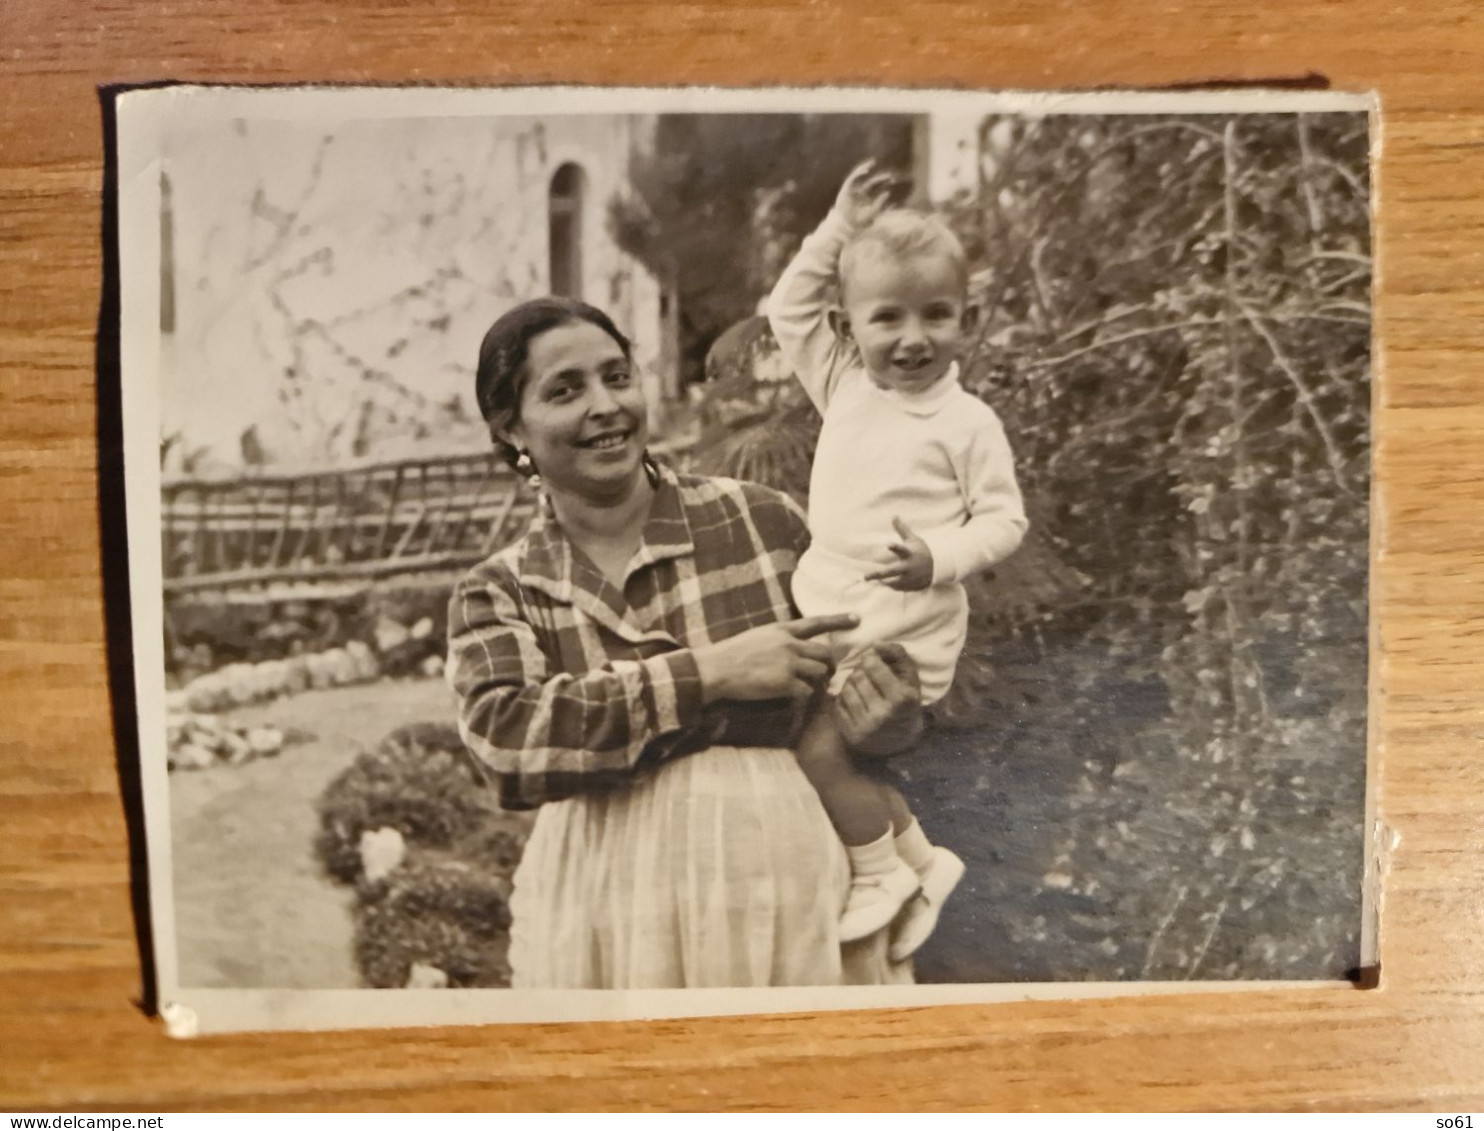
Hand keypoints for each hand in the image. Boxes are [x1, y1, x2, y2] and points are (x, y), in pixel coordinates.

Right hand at [694, 614, 855, 703]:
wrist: (716, 669)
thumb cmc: (732, 653)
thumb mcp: (759, 636)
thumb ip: (779, 639)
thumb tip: (794, 647)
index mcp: (782, 630)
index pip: (816, 622)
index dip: (839, 620)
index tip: (858, 619)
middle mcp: (789, 644)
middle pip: (825, 652)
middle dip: (829, 663)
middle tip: (827, 673)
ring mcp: (788, 664)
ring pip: (820, 672)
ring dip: (818, 681)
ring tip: (809, 686)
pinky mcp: (784, 683)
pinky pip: (807, 691)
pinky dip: (805, 696)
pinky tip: (794, 697)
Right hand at [835, 159, 900, 229]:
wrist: (846, 226)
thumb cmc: (859, 222)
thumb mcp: (873, 213)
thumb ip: (880, 204)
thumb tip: (888, 192)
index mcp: (867, 197)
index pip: (877, 186)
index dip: (885, 181)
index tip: (892, 179)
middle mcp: (860, 192)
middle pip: (872, 181)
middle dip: (880, 177)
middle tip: (889, 174)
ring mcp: (853, 190)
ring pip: (860, 176)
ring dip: (865, 168)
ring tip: (873, 162)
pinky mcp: (846, 189)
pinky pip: (852, 178)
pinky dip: (857, 173)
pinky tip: (865, 170)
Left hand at [836, 642, 923, 756]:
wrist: (900, 740)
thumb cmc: (906, 702)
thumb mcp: (910, 678)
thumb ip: (897, 655)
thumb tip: (876, 644)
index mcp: (901, 698)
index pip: (871, 666)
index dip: (870, 659)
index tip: (873, 662)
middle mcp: (882, 714)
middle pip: (857, 676)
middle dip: (860, 671)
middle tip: (867, 675)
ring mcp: (865, 727)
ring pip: (846, 689)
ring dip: (851, 684)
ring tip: (861, 688)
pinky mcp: (851, 734)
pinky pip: (838, 704)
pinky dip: (844, 699)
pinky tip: (856, 702)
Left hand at [865, 517, 933, 590]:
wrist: (938, 567)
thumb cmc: (922, 550)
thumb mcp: (913, 539)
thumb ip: (902, 529)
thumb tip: (894, 516)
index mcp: (909, 554)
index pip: (902, 549)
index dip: (895, 547)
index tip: (888, 544)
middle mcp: (909, 567)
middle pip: (892, 571)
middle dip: (878, 574)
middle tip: (865, 576)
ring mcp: (910, 578)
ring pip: (894, 583)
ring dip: (883, 582)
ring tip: (873, 580)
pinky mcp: (911, 586)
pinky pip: (898, 588)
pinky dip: (892, 586)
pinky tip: (885, 583)